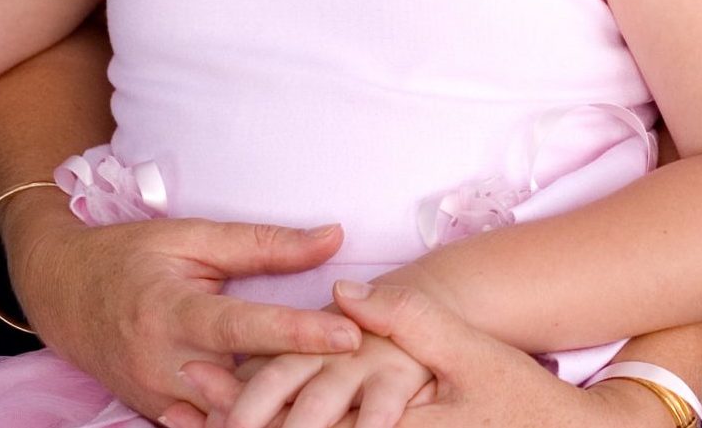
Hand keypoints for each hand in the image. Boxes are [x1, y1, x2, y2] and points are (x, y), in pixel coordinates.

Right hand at [6, 200, 359, 422]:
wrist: (63, 292)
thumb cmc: (133, 255)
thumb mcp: (194, 236)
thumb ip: (264, 243)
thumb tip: (334, 237)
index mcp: (172, 310)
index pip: (244, 327)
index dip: (298, 333)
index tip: (349, 335)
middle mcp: (162, 363)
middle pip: (241, 384)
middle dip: (299, 382)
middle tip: (361, 371)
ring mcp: (157, 399)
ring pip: (227, 416)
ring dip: (277, 407)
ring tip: (336, 394)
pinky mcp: (158, 416)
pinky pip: (210, 424)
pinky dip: (249, 419)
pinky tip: (290, 409)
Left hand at [180, 286, 666, 427]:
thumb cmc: (510, 390)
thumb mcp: (464, 349)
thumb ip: (405, 317)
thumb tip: (343, 288)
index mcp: (390, 413)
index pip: (311, 411)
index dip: (252, 403)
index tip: (206, 390)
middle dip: (248, 423)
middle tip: (192, 416)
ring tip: (205, 423)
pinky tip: (258, 422)